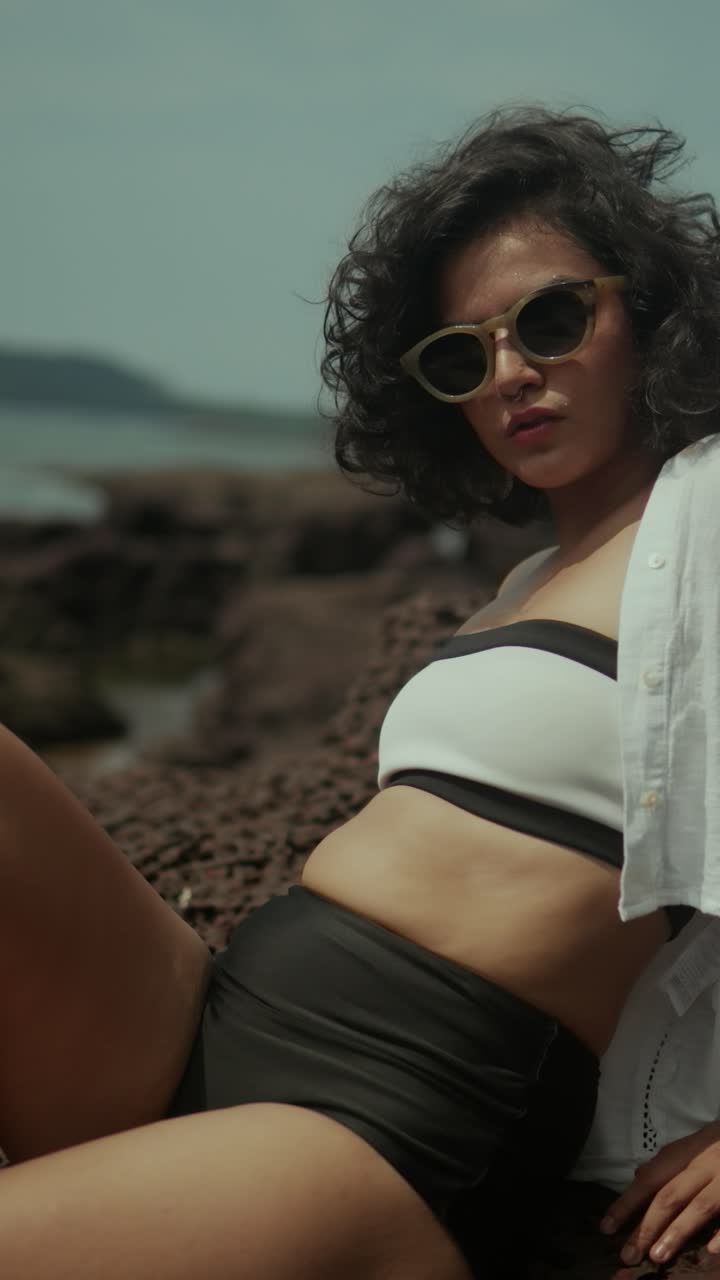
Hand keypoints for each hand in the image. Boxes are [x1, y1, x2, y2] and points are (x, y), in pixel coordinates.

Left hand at [598, 1121, 719, 1265]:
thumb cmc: (716, 1143)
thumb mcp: (689, 1146)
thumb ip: (666, 1164)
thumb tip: (639, 1176)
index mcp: (684, 1156)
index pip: (648, 1180)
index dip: (627, 1203)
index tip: (606, 1227)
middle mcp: (702, 1167)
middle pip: (670, 1196)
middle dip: (647, 1226)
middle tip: (628, 1254)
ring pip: (699, 1207)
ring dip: (677, 1232)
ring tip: (657, 1256)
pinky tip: (711, 1251)